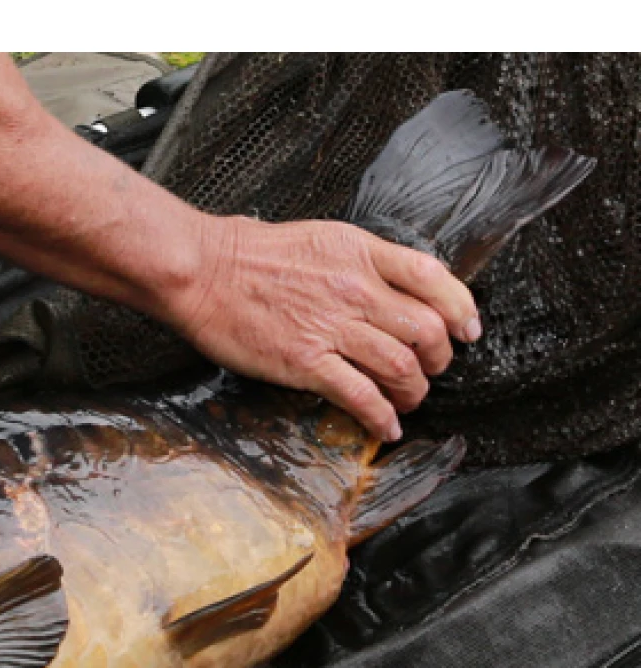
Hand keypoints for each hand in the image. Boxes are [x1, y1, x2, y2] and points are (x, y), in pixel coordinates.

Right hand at [167, 215, 480, 440]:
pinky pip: (360, 395)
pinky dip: (381, 417)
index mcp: (359, 253)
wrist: (201, 272)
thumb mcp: (317, 239)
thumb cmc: (247, 255)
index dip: (460, 308)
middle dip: (438, 360)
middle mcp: (354, 289)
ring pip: (400, 366)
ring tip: (407, 403)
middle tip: (430, 372)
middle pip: (425, 330)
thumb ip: (356, 260)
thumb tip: (386, 282)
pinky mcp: (306, 362)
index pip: (432, 278)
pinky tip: (386, 427)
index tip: (466, 330)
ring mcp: (331, 327)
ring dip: (413, 392)